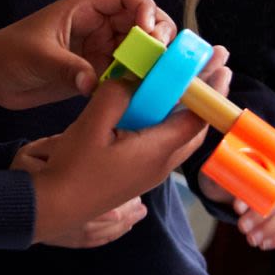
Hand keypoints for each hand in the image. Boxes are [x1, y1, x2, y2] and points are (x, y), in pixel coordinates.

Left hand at [0, 0, 171, 110]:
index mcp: (85, 9)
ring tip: (156, 76)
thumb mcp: (37, 58)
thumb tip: (93, 84)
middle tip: (160, 57)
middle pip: (143, 21)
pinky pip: (128, 73)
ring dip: (153, 60)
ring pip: (140, 48)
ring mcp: (101, 50)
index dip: (144, 7)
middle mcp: (98, 26)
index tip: (146, 30)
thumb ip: (67, 69)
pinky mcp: (99, 73)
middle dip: (158, 34)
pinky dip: (140, 80)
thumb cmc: (9, 55)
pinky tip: (144, 92)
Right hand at [27, 79, 204, 244]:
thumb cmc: (73, 169)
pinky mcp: (138, 175)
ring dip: (186, 111)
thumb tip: (133, 81)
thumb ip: (116, 96)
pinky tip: (152, 108)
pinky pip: (162, 144)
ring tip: (185, 85)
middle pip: (195, 129)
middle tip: (212, 72)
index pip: (197, 119)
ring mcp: (150, 172)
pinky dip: (167, 122)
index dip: (210, 92)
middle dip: (205, 101)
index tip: (220, 68)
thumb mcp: (91, 124)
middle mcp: (162, 164)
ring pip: (179, 138)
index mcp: (157, 151)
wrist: (55, 206)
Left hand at [202, 182, 274, 249]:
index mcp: (268, 170)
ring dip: (271, 231)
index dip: (261, 198)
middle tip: (242, 227)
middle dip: (264, 219)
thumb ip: (222, 176)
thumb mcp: (218, 175)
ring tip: (251, 239)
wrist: (221, 190)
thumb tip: (224, 181)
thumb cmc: (222, 179)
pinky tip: (263, 244)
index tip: (237, 208)